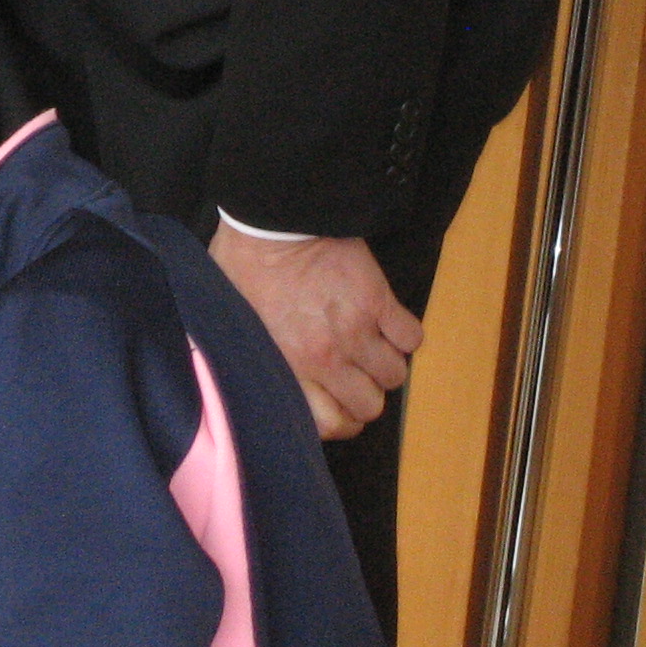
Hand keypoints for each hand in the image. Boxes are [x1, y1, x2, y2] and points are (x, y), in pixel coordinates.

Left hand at [206, 227, 421, 440]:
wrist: (270, 222)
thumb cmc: (243, 267)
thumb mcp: (234, 324)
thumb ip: (255, 359)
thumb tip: (259, 382)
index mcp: (287, 366)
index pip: (331, 425)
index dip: (339, 420)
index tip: (337, 404)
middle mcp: (326, 358)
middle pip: (371, 406)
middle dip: (364, 393)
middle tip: (355, 375)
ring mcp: (356, 330)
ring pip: (394, 375)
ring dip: (385, 364)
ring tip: (369, 347)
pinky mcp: (378, 300)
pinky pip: (412, 338)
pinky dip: (404, 336)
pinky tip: (386, 324)